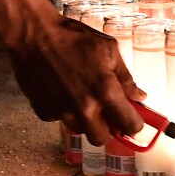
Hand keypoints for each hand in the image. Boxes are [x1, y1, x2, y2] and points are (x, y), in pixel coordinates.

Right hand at [0, 0, 143, 143]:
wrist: (35, 36)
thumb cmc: (73, 39)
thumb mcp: (108, 50)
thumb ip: (125, 77)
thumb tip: (139, 96)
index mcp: (105, 92)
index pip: (130, 126)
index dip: (134, 124)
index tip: (133, 119)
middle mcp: (84, 109)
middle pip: (102, 139)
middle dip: (107, 128)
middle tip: (106, 112)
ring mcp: (62, 113)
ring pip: (80, 130)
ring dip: (85, 120)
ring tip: (82, 97)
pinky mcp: (44, 112)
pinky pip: (60, 120)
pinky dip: (65, 111)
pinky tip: (62, 91)